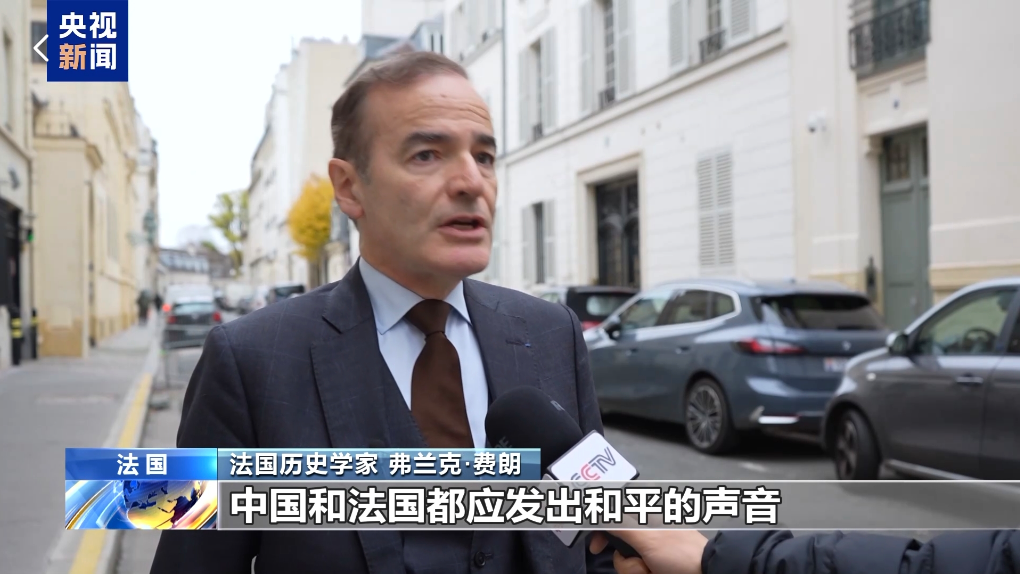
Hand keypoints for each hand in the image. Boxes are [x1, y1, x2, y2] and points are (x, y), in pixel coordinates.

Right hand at [590, 530, 708, 573]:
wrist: (707, 573)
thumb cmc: (679, 555)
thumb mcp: (647, 539)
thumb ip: (620, 523)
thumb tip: (598, 508)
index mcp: (644, 519)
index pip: (613, 521)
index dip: (600, 533)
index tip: (596, 547)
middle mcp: (647, 534)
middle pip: (619, 550)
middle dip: (627, 563)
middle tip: (643, 567)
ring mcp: (652, 553)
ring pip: (628, 565)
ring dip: (637, 572)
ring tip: (655, 572)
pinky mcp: (656, 566)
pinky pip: (638, 571)